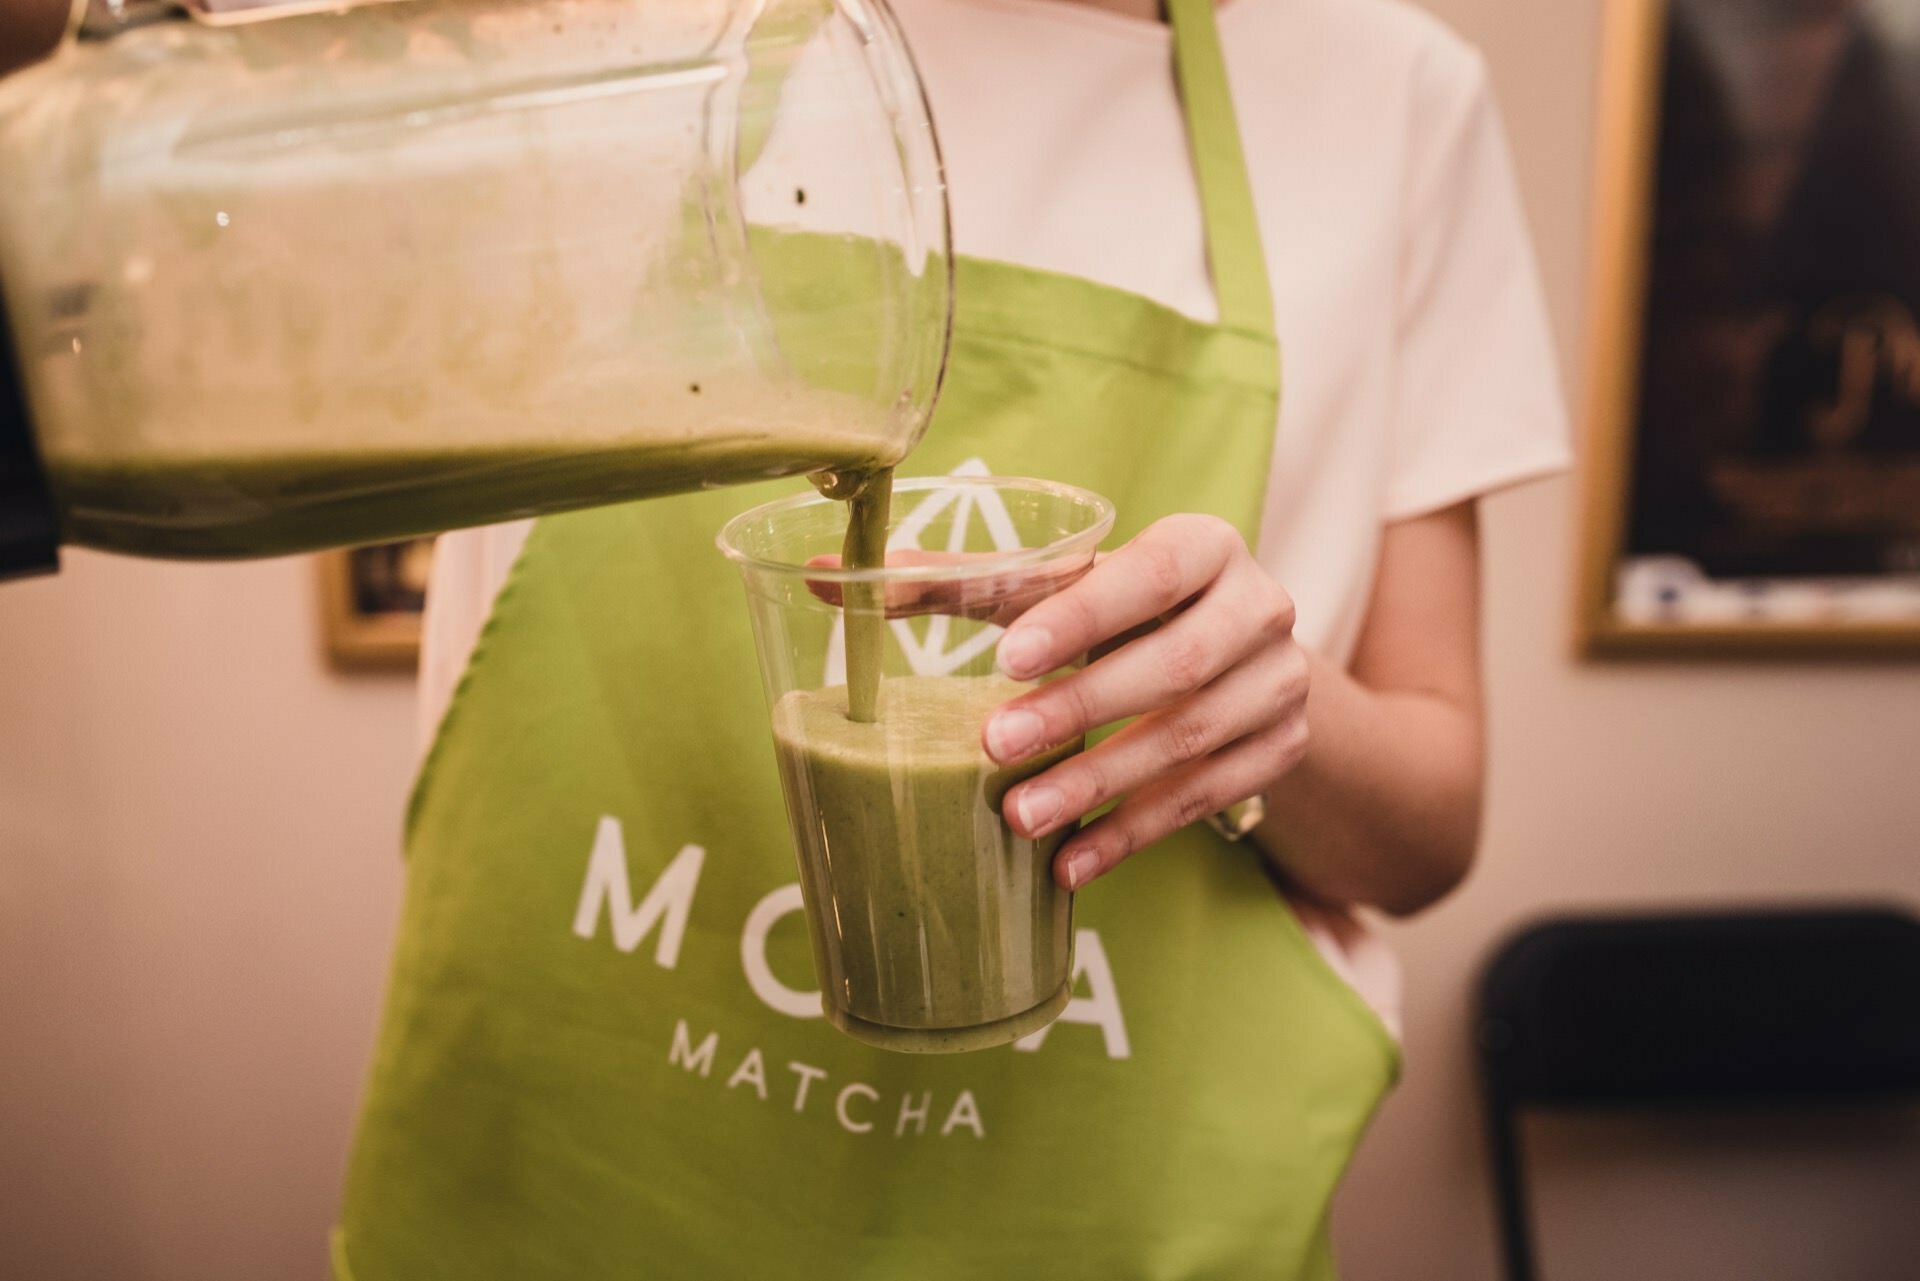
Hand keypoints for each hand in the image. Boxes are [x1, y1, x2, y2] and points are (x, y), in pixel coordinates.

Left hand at [982, 515, 1310, 889]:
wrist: (1233, 656)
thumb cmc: (1122, 607)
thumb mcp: (1062, 585)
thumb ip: (958, 582)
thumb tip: (826, 578)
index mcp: (1207, 545)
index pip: (1150, 574)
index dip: (1082, 616)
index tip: (1007, 658)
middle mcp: (1260, 607)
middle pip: (1177, 663)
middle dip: (1082, 708)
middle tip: (997, 744)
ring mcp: (1279, 684)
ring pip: (1192, 739)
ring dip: (1100, 783)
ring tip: (1021, 815)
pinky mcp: (1280, 750)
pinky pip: (1205, 800)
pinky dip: (1132, 834)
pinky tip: (1070, 862)